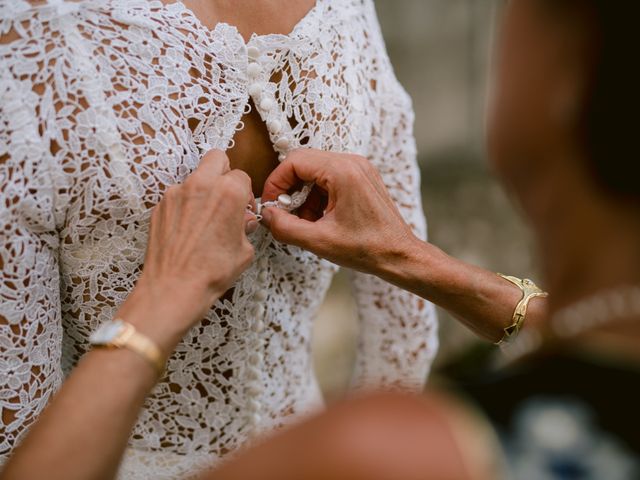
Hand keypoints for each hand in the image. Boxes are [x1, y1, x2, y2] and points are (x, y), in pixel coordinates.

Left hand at [121, 150, 255, 353]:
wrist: (175, 288)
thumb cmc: (211, 272)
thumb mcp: (244, 251)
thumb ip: (245, 228)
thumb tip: (242, 221)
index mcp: (228, 192)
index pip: (242, 176)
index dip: (245, 194)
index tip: (243, 210)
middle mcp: (201, 185)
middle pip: (216, 158)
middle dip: (224, 172)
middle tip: (225, 197)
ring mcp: (176, 193)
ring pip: (194, 178)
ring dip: (202, 192)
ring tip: (204, 221)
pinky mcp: (160, 206)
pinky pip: (177, 197)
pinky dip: (184, 208)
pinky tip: (187, 232)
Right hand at [261, 149, 418, 274]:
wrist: (400, 255)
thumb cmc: (367, 249)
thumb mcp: (319, 241)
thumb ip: (285, 227)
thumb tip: (266, 215)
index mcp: (343, 171)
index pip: (294, 161)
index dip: (276, 182)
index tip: (270, 204)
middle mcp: (352, 162)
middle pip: (304, 163)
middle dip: (289, 189)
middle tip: (285, 214)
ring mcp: (359, 168)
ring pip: (316, 172)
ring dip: (304, 195)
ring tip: (306, 222)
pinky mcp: (362, 178)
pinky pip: (330, 178)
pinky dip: (318, 196)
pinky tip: (320, 220)